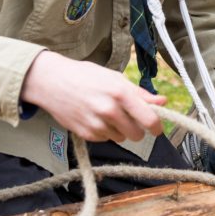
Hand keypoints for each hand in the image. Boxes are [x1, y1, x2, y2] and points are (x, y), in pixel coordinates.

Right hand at [20, 50, 164, 142]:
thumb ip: (140, 93)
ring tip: (106, 113)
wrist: (52, 82)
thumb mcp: (115, 78)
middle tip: (129, 118)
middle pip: (137, 134)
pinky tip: (94, 117)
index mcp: (120, 93)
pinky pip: (105, 139)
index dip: (156, 126)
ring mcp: (96, 124)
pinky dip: (104, 131)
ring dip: (119, 129)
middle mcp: (109, 110)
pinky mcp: (86, 134)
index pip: (149, 119)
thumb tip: (162, 101)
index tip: (157, 128)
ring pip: (121, 137)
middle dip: (137, 128)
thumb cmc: (85, 76)